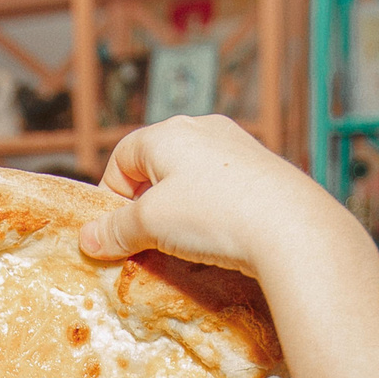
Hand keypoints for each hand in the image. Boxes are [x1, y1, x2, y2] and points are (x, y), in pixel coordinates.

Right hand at [78, 116, 350, 278]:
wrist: (292, 227)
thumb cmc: (212, 214)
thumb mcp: (151, 224)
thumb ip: (115, 230)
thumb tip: (87, 240)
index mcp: (169, 132)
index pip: (122, 157)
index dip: (111, 197)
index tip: (115, 232)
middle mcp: (205, 130)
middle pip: (158, 168)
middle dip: (147, 207)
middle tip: (147, 243)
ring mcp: (239, 149)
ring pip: (193, 181)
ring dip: (180, 213)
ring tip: (184, 247)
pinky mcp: (265, 173)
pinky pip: (224, 192)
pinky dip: (213, 215)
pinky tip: (220, 242)